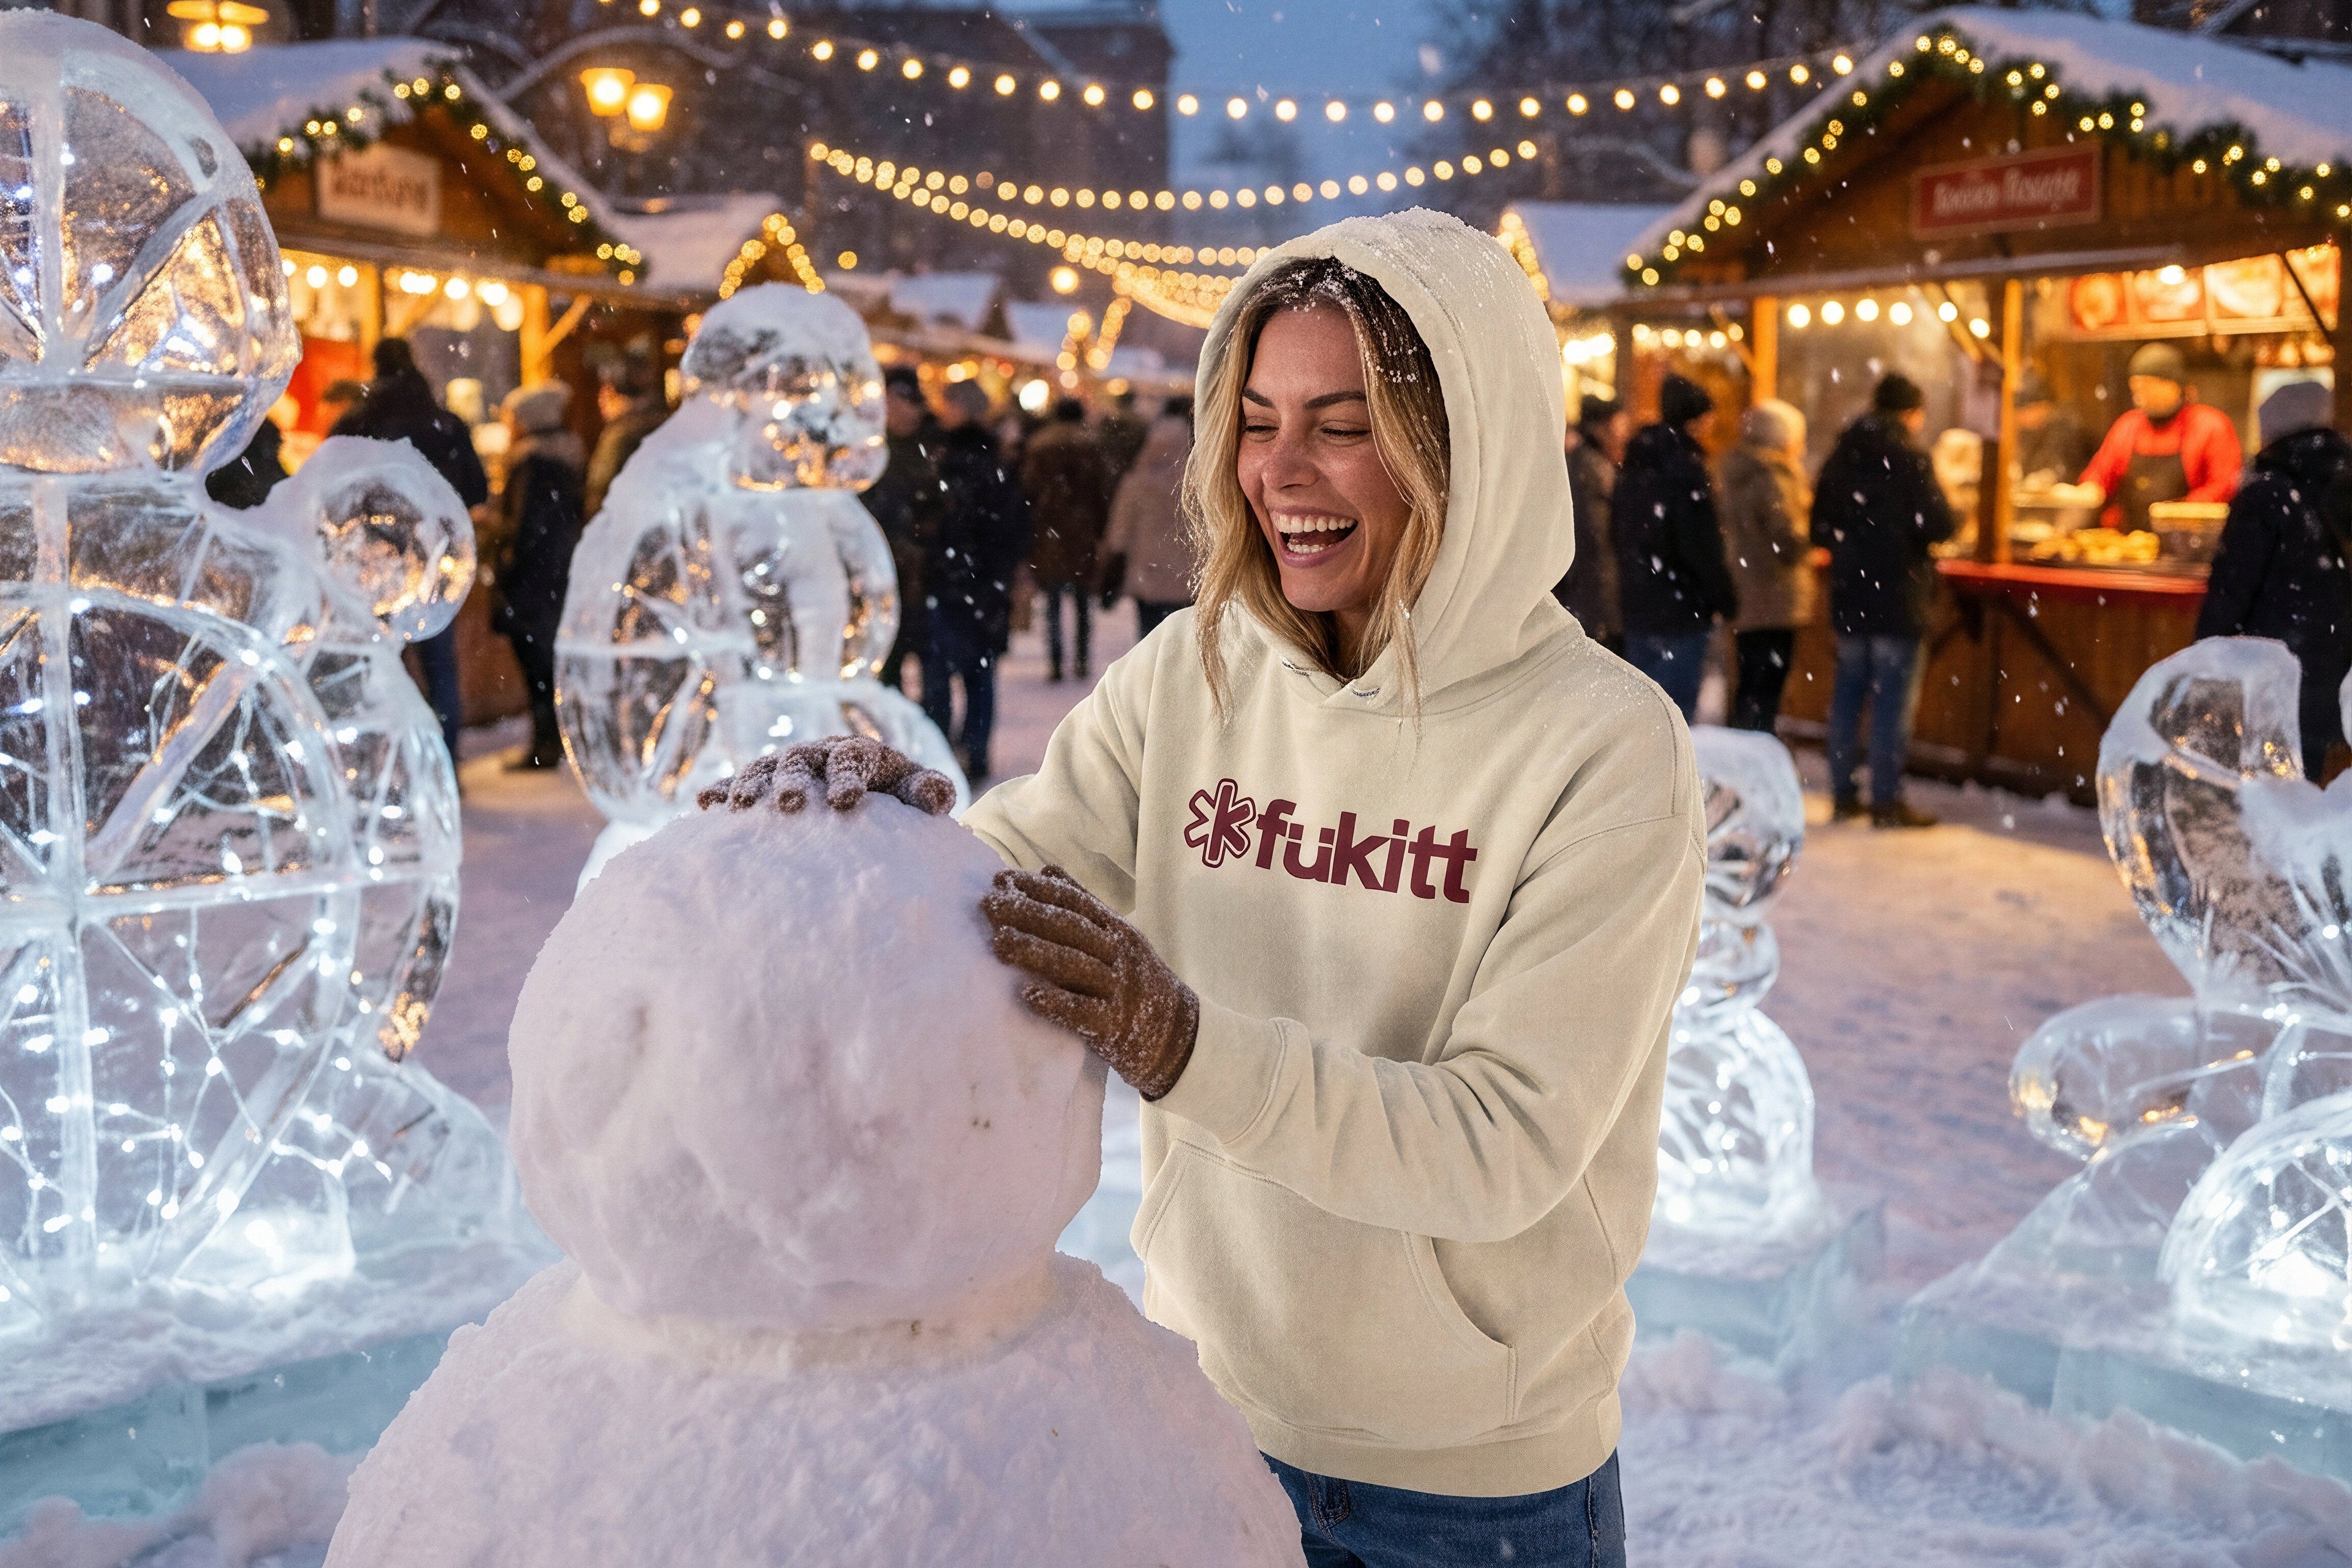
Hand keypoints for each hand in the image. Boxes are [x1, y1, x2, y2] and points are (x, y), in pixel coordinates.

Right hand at [696, 736, 957, 816]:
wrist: (872, 793)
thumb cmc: (899, 797)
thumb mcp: (919, 792)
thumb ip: (929, 791)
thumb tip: (937, 799)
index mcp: (859, 752)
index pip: (852, 758)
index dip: (847, 777)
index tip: (845, 803)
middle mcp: (819, 753)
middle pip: (802, 759)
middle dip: (793, 779)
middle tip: (789, 804)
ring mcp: (789, 766)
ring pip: (766, 767)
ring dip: (752, 783)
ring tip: (741, 807)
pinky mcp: (766, 783)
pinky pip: (739, 783)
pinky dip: (722, 790)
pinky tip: (703, 805)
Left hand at [982, 867, 1198, 1099]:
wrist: (1178, 1034)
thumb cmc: (1136, 981)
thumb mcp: (1118, 937)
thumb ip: (1084, 905)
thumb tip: (1046, 869)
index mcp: (1118, 930)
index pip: (1075, 903)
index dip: (1039, 888)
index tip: (1003, 879)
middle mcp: (1119, 955)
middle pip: (1071, 929)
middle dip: (1028, 913)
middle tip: (989, 904)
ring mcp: (1119, 990)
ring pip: (1074, 966)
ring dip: (1035, 952)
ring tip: (999, 943)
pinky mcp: (1113, 1026)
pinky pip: (1082, 1013)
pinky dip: (1055, 1003)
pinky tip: (1027, 995)